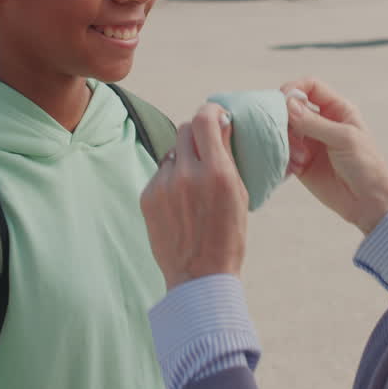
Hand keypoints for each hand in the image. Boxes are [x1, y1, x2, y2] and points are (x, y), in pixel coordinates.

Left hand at [140, 104, 248, 289]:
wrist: (199, 276)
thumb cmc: (228, 237)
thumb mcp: (240, 195)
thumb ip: (228, 157)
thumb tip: (222, 124)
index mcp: (217, 173)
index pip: (206, 120)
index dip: (211, 111)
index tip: (216, 115)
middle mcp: (187, 174)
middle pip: (186, 129)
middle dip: (197, 132)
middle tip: (205, 144)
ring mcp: (163, 185)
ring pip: (172, 151)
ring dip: (183, 157)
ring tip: (193, 181)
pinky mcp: (147, 196)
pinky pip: (160, 172)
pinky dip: (171, 178)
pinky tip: (180, 199)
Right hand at [280, 78, 387, 234]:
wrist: (368, 202)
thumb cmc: (365, 165)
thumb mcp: (343, 138)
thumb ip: (314, 122)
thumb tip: (287, 104)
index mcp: (336, 109)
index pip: (310, 87)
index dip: (294, 89)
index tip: (282, 99)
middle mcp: (321, 122)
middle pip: (292, 108)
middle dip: (286, 119)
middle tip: (288, 133)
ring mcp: (310, 142)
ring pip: (285, 130)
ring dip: (288, 142)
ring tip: (302, 158)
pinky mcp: (301, 162)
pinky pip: (284, 152)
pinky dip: (286, 158)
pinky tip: (298, 168)